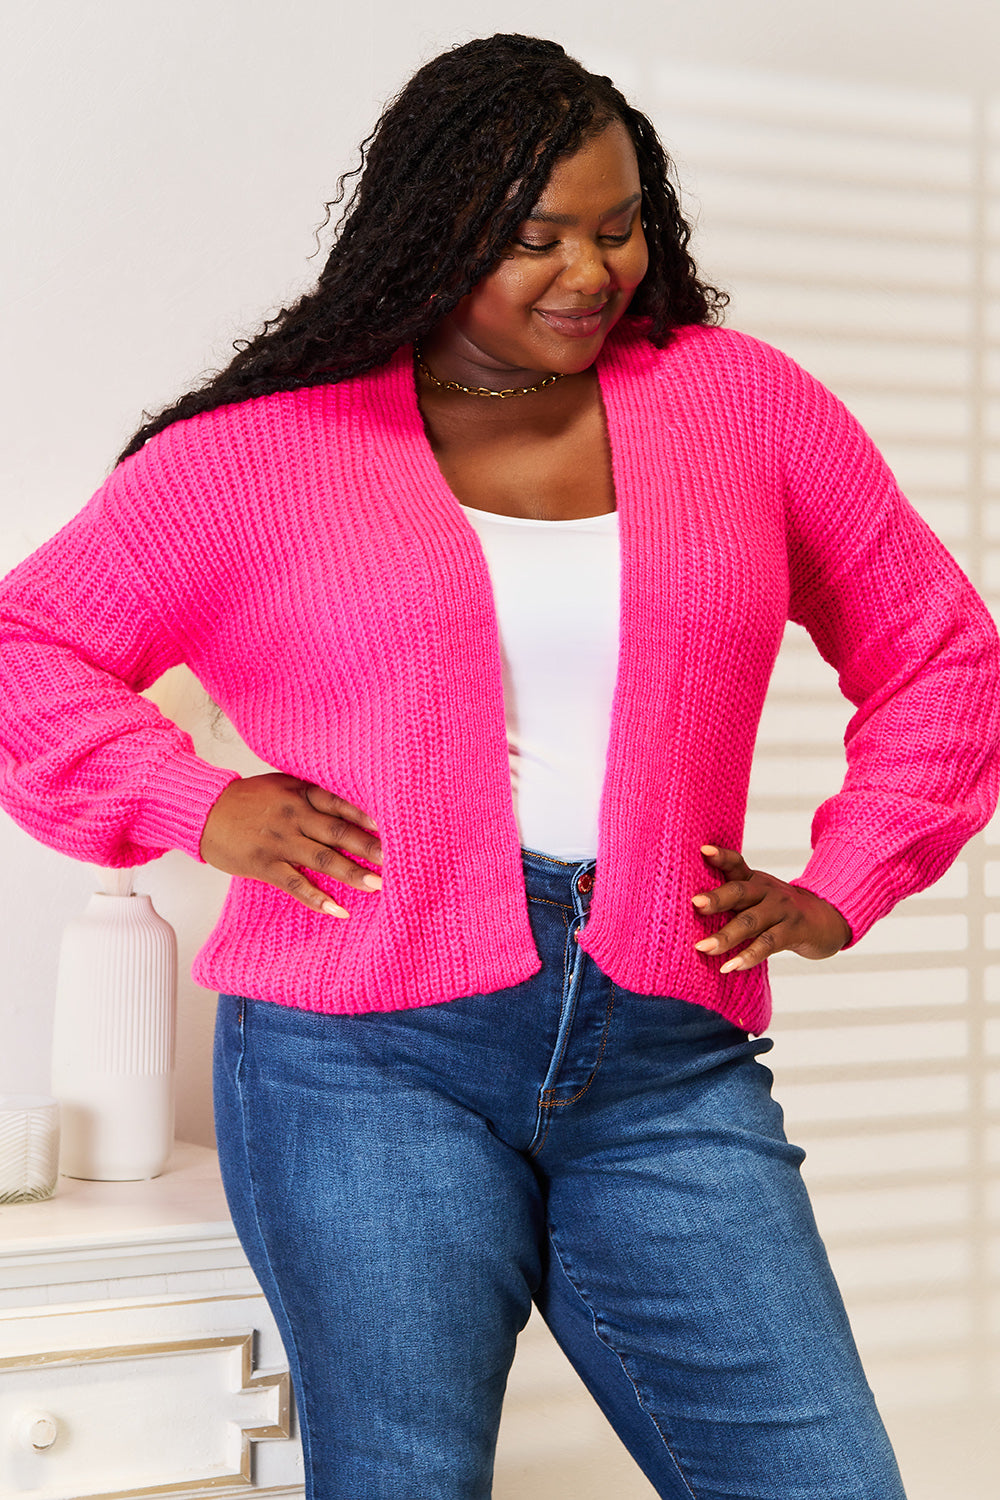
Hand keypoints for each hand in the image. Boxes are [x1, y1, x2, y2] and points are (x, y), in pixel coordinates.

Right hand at [199, 773, 382, 917]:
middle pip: (338, 831)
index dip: (366, 815)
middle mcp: (294, 815)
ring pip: (323, 858)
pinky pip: (296, 884)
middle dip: (369, 847)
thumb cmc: (248, 799)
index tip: (393, 825)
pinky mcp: (264, 864)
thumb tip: (355, 806)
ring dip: (352, 873)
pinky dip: (318, 898)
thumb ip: (314, 794)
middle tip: (397, 859)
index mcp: (300, 792)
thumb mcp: (282, 786)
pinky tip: (339, 910)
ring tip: (378, 885)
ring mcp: (279, 841)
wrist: (203, 810)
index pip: (340, 802)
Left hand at [692, 844, 850, 973]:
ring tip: (703, 948)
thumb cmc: (780, 911)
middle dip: (716, 898)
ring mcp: (781, 910)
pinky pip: (768, 944)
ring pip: (750, 922)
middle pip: (739, 892)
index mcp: (754, 880)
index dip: (721, 856)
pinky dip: (748, 956)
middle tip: (694, 904)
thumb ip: (732, 898)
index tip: (703, 851)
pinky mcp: (793, 931)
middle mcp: (767, 891)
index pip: (736, 864)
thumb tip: (691, 908)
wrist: (826, 920)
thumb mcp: (758, 898)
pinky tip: (730, 966)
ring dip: (725, 936)